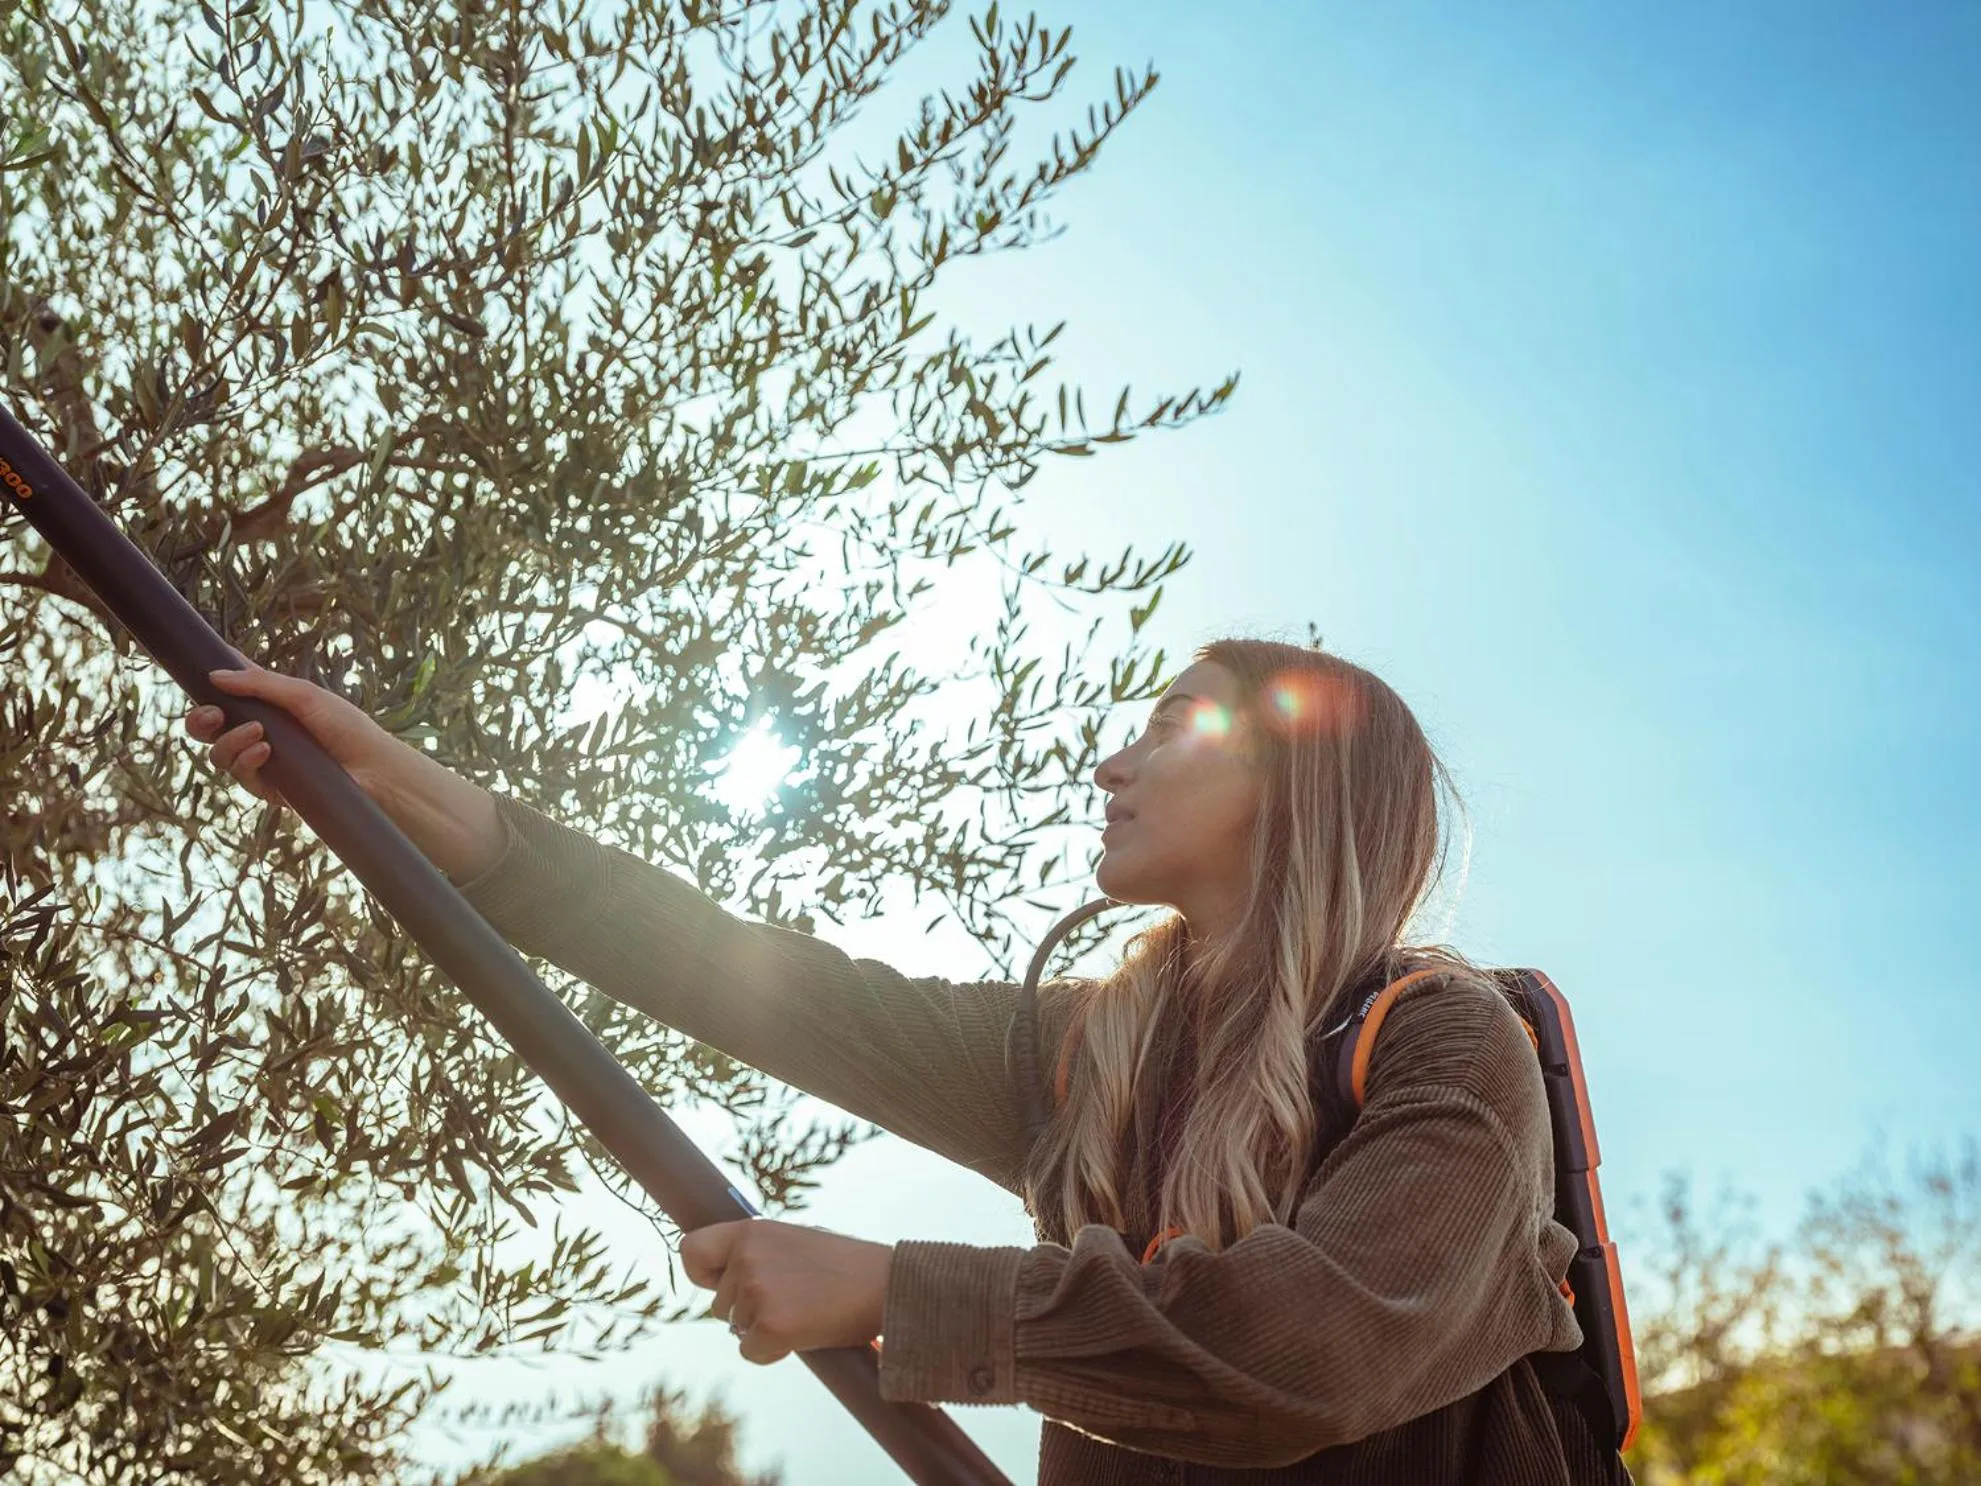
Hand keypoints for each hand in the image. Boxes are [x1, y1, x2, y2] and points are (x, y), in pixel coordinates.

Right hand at [185, 659, 407, 810]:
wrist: (373, 768)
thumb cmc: (347, 727)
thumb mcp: (304, 695)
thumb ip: (261, 683)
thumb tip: (215, 675)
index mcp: (269, 706)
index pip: (231, 693)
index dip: (211, 684)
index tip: (201, 674)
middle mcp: (260, 733)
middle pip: (211, 728)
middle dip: (201, 720)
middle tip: (212, 715)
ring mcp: (262, 762)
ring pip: (220, 754)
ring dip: (230, 741)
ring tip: (258, 733)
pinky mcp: (269, 788)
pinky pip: (241, 776)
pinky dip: (246, 761)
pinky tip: (264, 752)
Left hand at [679, 1219, 892, 1365]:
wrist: (887, 1285)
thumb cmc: (847, 1267)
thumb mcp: (794, 1242)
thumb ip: (760, 1254)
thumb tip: (729, 1279)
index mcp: (752, 1231)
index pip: (691, 1250)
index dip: (703, 1274)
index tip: (724, 1283)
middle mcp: (747, 1257)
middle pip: (719, 1303)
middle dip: (748, 1311)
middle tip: (793, 1303)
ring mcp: (755, 1291)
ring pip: (736, 1328)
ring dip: (763, 1329)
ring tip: (805, 1313)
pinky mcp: (768, 1325)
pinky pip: (751, 1352)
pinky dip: (773, 1352)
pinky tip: (804, 1335)